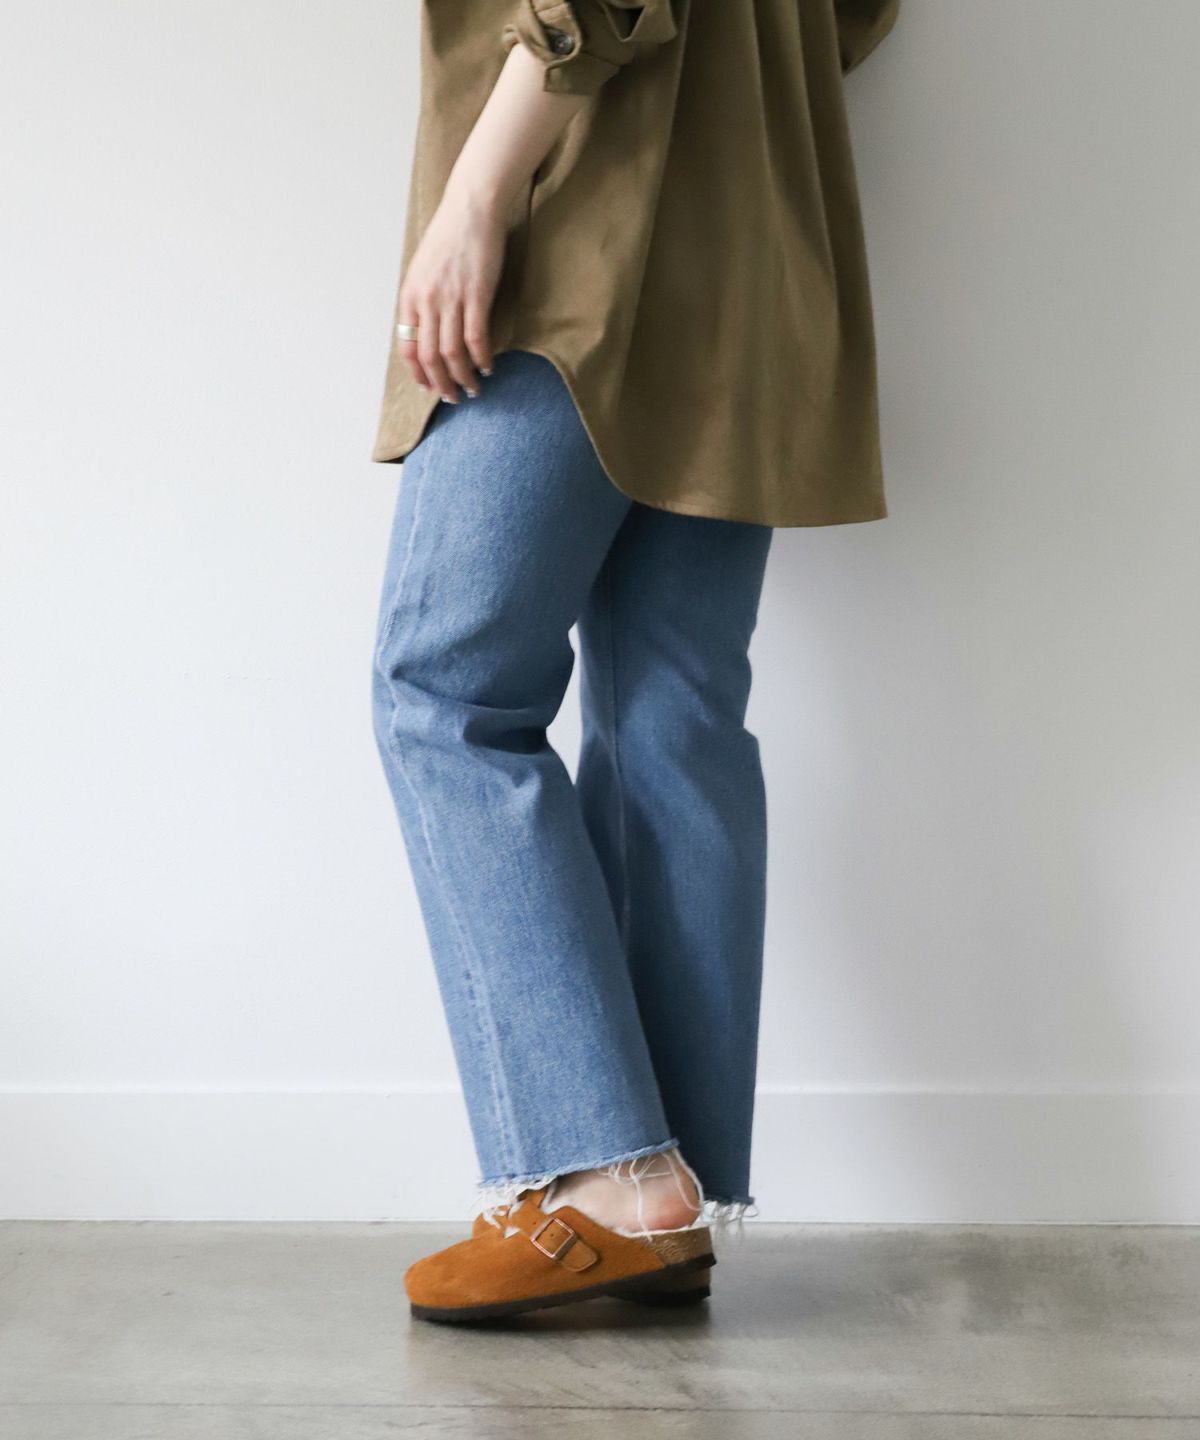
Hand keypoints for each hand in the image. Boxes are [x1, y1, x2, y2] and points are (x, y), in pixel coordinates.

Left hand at [397, 185, 503, 402]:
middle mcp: (427, 301)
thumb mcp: (424, 269)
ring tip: (473, 389)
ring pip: (453, 353)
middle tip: (453, 397)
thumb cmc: (450, 236)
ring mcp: (451, 299)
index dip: (418, 374)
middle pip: (430, 358)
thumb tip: (427, 329)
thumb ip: (423, 299)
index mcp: (410, 296)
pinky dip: (482, 358)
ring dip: (463, 377)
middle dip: (442, 384)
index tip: (429, 388)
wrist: (471, 208)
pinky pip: (476, 338)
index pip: (408, 348)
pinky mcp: (477, 295)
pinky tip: (489, 367)